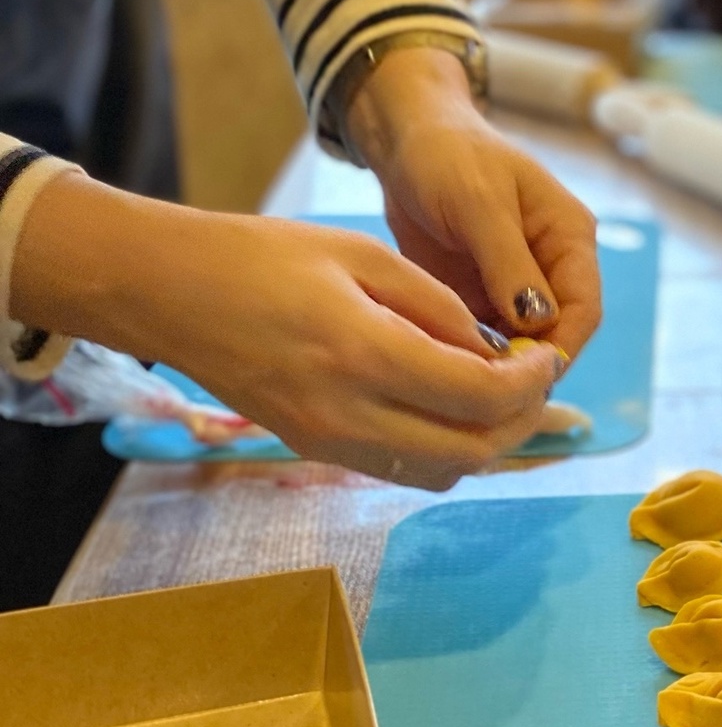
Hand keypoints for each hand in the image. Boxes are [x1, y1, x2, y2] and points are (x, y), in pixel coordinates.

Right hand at [10, 173, 562, 488]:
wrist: (169, 293)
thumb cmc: (260, 257)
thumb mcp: (361, 254)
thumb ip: (437, 306)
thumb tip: (495, 350)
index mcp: (362, 353)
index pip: (479, 395)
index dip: (530, 382)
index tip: (547, 355)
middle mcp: (347, 413)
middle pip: (471, 451)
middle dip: (521, 421)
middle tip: (537, 383)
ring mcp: (327, 441)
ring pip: (441, 472)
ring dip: (485, 443)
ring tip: (500, 395)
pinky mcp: (314, 449)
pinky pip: (403, 468)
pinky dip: (444, 448)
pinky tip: (449, 406)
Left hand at [344, 49, 601, 364]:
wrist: (403, 139)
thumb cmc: (447, 155)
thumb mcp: (478, 203)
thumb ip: (509, 263)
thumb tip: (537, 324)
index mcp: (569, 237)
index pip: (584, 308)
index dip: (561, 347)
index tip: (524, 378)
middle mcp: (549, 268)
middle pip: (556, 335)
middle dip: (528, 365)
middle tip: (485, 393)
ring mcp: (514, 286)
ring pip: (520, 346)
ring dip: (497, 367)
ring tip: (460, 386)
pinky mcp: (479, 297)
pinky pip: (485, 340)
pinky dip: (469, 357)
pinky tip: (442, 369)